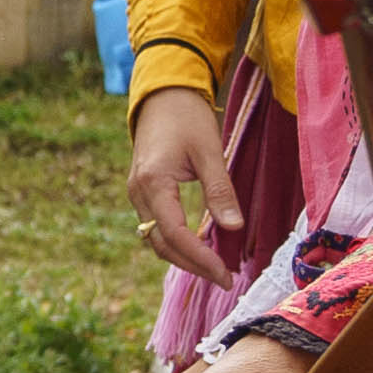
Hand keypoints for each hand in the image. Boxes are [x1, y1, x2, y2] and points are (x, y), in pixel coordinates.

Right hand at [124, 82, 242, 281]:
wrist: (162, 94)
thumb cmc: (187, 117)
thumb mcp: (209, 151)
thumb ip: (220, 190)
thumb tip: (234, 227)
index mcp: (153, 183)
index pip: (175, 234)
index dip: (200, 258)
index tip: (225, 273)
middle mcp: (139, 193)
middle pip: (162, 245)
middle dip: (192, 265)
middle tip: (224, 278)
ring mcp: (137, 193)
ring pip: (156, 240)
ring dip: (183, 257)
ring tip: (214, 267)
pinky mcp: (143, 192)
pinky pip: (155, 227)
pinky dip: (176, 242)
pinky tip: (199, 246)